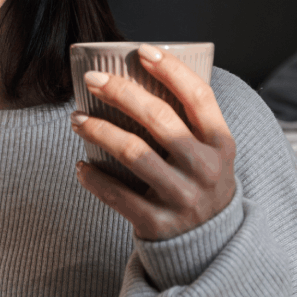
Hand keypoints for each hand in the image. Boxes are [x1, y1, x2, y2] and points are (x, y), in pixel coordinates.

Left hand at [71, 43, 236, 240]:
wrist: (210, 245)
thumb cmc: (199, 182)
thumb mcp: (210, 153)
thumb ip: (189, 122)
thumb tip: (141, 76)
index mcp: (220, 144)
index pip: (199, 97)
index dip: (172, 70)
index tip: (142, 51)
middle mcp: (205, 169)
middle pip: (159, 118)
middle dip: (120, 92)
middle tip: (91, 80)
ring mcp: (182, 197)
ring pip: (132, 153)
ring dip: (98, 130)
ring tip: (76, 119)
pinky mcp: (157, 222)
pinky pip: (116, 194)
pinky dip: (93, 177)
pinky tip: (81, 165)